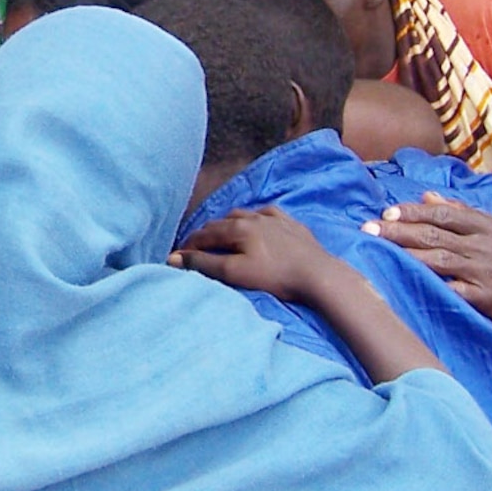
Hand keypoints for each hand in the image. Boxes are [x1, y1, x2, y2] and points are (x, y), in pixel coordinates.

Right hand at [171, 206, 346, 303]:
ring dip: (228, 223)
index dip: (189, 245)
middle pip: (221, 222)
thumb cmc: (275, 276)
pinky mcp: (292, 224)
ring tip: (222, 234)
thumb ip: (203, 263)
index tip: (179, 256)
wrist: (318, 274)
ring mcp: (274, 218)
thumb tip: (173, 257)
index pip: (204, 234)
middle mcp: (253, 216)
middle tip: (197, 248)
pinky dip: (255, 218)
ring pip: (243, 214)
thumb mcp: (234, 273)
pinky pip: (268, 214)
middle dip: (206, 234)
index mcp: (237, 227)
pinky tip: (257, 222)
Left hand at [363, 193, 491, 337]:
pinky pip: (456, 291)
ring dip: (407, 255)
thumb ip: (459, 212)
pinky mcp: (487, 297)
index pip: (443, 214)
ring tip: (380, 252)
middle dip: (399, 231)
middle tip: (369, 229)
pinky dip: (434, 287)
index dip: (413, 212)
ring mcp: (485, 271)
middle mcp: (483, 244)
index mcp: (484, 225)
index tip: (387, 213)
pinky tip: (410, 285)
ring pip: (440, 259)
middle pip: (435, 234)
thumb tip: (426, 195)